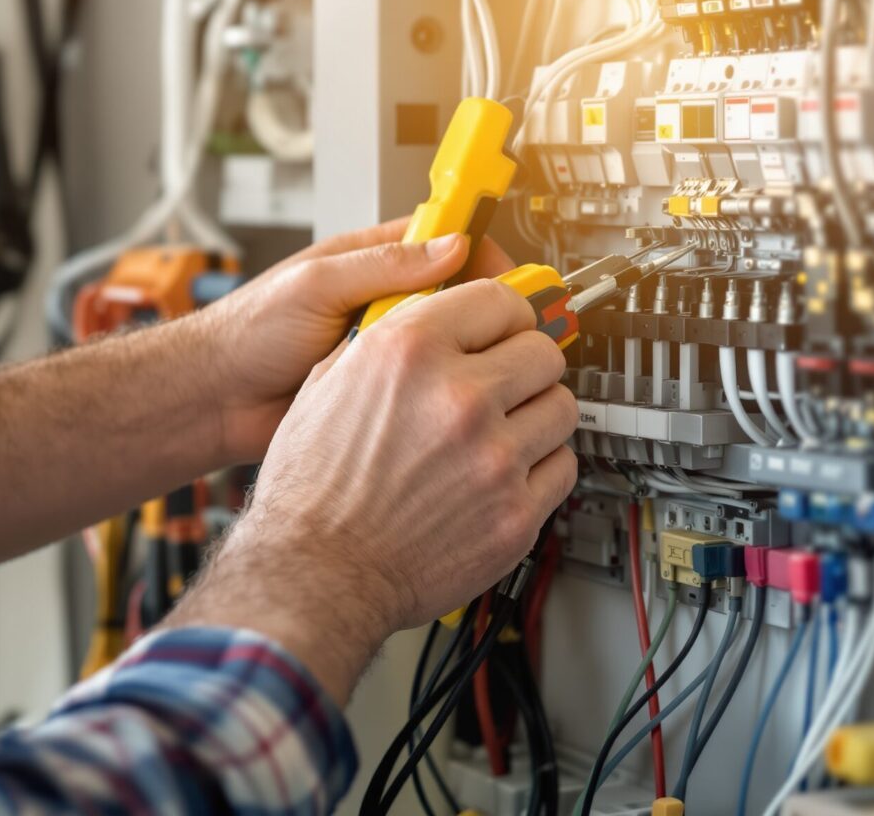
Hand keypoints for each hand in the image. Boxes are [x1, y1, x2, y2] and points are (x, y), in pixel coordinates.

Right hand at [166, 278, 578, 700]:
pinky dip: (540, 471)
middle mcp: (458, 397)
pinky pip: (562, 468)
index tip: (507, 328)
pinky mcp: (515, 513)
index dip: (505, 315)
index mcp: (409, 352)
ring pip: (562, 409)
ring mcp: (494, 457)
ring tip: (503, 434)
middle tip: (507, 384)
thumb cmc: (311, 489)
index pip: (500, 301)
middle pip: (543, 352)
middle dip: (524, 365)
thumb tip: (425, 315)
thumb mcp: (326, 384)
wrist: (314, 572)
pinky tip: (504, 476)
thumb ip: (385, 340)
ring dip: (536, 417)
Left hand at [185, 219, 517, 461]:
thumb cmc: (246, 332)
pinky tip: (452, 402)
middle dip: (488, 313)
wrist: (215, 401)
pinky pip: (426, 390)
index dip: (485, 257)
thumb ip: (382, 265)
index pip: (446, 243)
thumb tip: (451, 245)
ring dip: (466, 358)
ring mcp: (386, 353)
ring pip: (448, 349)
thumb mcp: (316, 285)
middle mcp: (383, 303)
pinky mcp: (382, 395)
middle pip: (458, 299)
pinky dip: (442, 394)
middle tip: (518, 332)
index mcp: (370, 261)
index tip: (514, 280)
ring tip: (487, 368)